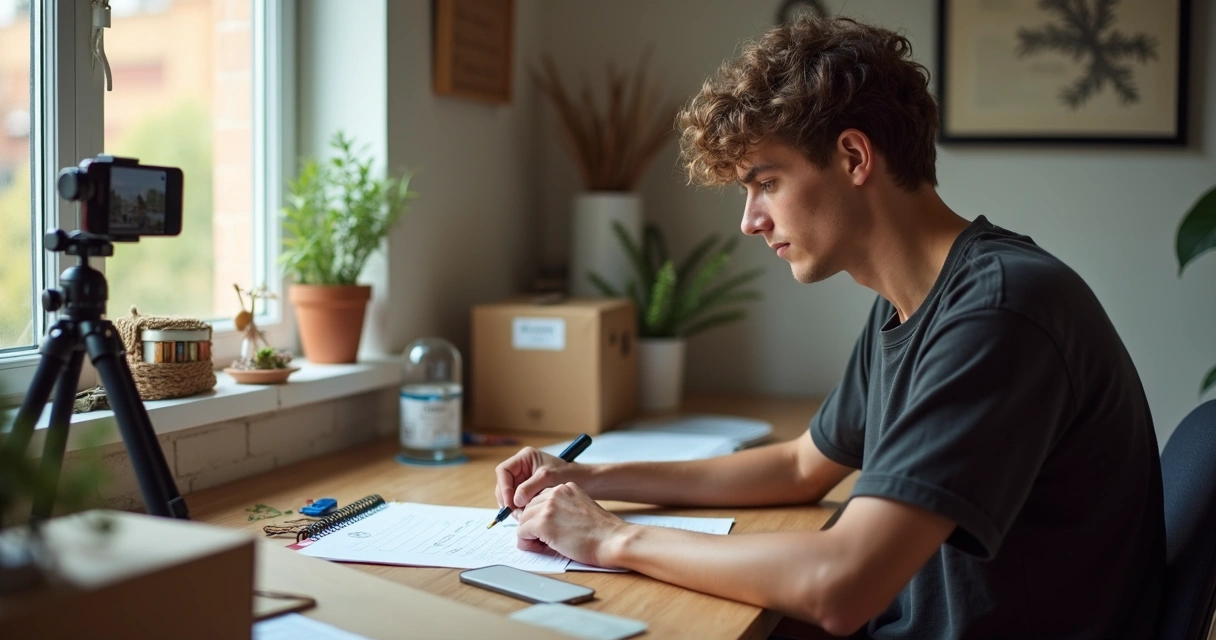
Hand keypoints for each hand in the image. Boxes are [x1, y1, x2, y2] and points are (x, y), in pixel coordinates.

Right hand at [493, 446, 584, 515]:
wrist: (584, 481)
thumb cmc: (568, 474)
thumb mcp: (548, 478)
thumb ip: (530, 488)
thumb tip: (515, 501)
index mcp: (525, 458)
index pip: (503, 471)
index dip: (504, 487)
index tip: (510, 502)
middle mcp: (521, 467)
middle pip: (504, 484)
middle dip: (507, 499)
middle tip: (515, 513)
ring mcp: (524, 479)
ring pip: (509, 494)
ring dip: (513, 506)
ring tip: (522, 516)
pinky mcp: (528, 490)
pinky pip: (518, 500)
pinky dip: (519, 508)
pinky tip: (526, 516)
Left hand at [516, 482, 630, 566]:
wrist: (612, 540)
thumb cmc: (601, 532)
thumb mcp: (580, 510)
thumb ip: (561, 509)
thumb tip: (539, 523)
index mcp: (565, 488)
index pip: (539, 499)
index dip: (540, 517)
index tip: (547, 530)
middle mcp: (555, 492)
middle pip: (528, 508)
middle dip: (532, 526)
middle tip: (544, 541)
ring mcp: (548, 506)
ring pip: (522, 520)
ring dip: (529, 535)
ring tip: (544, 545)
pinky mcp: (543, 522)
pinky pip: (522, 533)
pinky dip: (527, 543)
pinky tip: (541, 548)